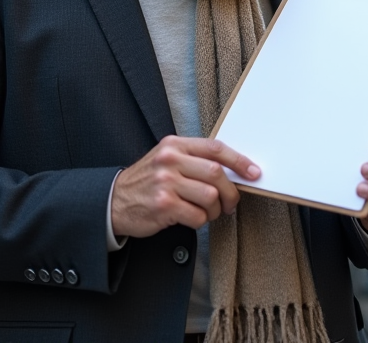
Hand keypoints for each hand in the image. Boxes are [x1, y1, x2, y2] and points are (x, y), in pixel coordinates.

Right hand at [111, 136, 260, 238]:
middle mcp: (170, 160)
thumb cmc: (146, 182)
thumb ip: (194, 159)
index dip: (239, 161)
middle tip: (230, 204)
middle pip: (216, 173)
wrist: (113, 201)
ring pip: (210, 196)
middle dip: (230, 192)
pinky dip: (199, 221)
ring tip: (205, 212)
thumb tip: (232, 170)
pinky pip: (197, 216)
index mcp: (174, 145)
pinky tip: (189, 218)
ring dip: (214, 210)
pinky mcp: (163, 205)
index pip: (215, 148)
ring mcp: (166, 182)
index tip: (254, 172)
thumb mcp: (166, 160)